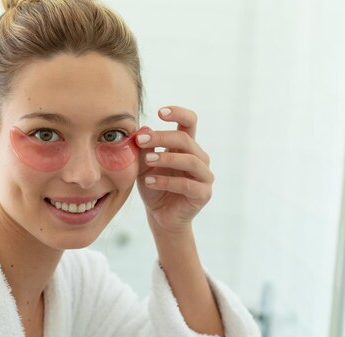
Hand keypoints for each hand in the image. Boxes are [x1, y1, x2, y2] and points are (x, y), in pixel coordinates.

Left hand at [135, 106, 213, 234]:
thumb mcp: (144, 165)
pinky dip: (166, 181)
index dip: (178, 113)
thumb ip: (145, 148)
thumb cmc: (154, 186)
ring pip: (190, 161)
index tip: (159, 112)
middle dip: (162, 137)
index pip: (189, 122)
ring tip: (147, 161)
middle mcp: (199, 158)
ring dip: (166, 158)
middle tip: (140, 140)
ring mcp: (204, 176)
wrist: (160, 216)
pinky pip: (187, 184)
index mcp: (187, 147)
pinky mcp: (203, 194)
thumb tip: (144, 128)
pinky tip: (149, 181)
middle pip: (186, 140)